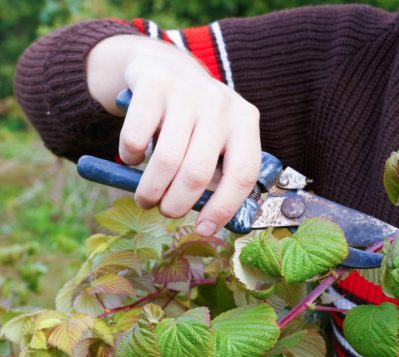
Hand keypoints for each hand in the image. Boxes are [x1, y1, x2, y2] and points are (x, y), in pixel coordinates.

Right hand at [87, 35, 260, 234]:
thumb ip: (219, 172)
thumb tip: (210, 221)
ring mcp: (188, 92)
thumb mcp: (218, 139)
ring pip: (167, 161)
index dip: (223, 208)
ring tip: (146, 198)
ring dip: (150, 190)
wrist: (165, 65)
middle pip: (198, 173)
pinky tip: (134, 157)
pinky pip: (137, 138)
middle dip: (177, 204)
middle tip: (166, 211)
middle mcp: (221, 105)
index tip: (204, 229)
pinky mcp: (154, 84)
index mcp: (246, 122)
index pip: (242, 175)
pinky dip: (131, 157)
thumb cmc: (196, 119)